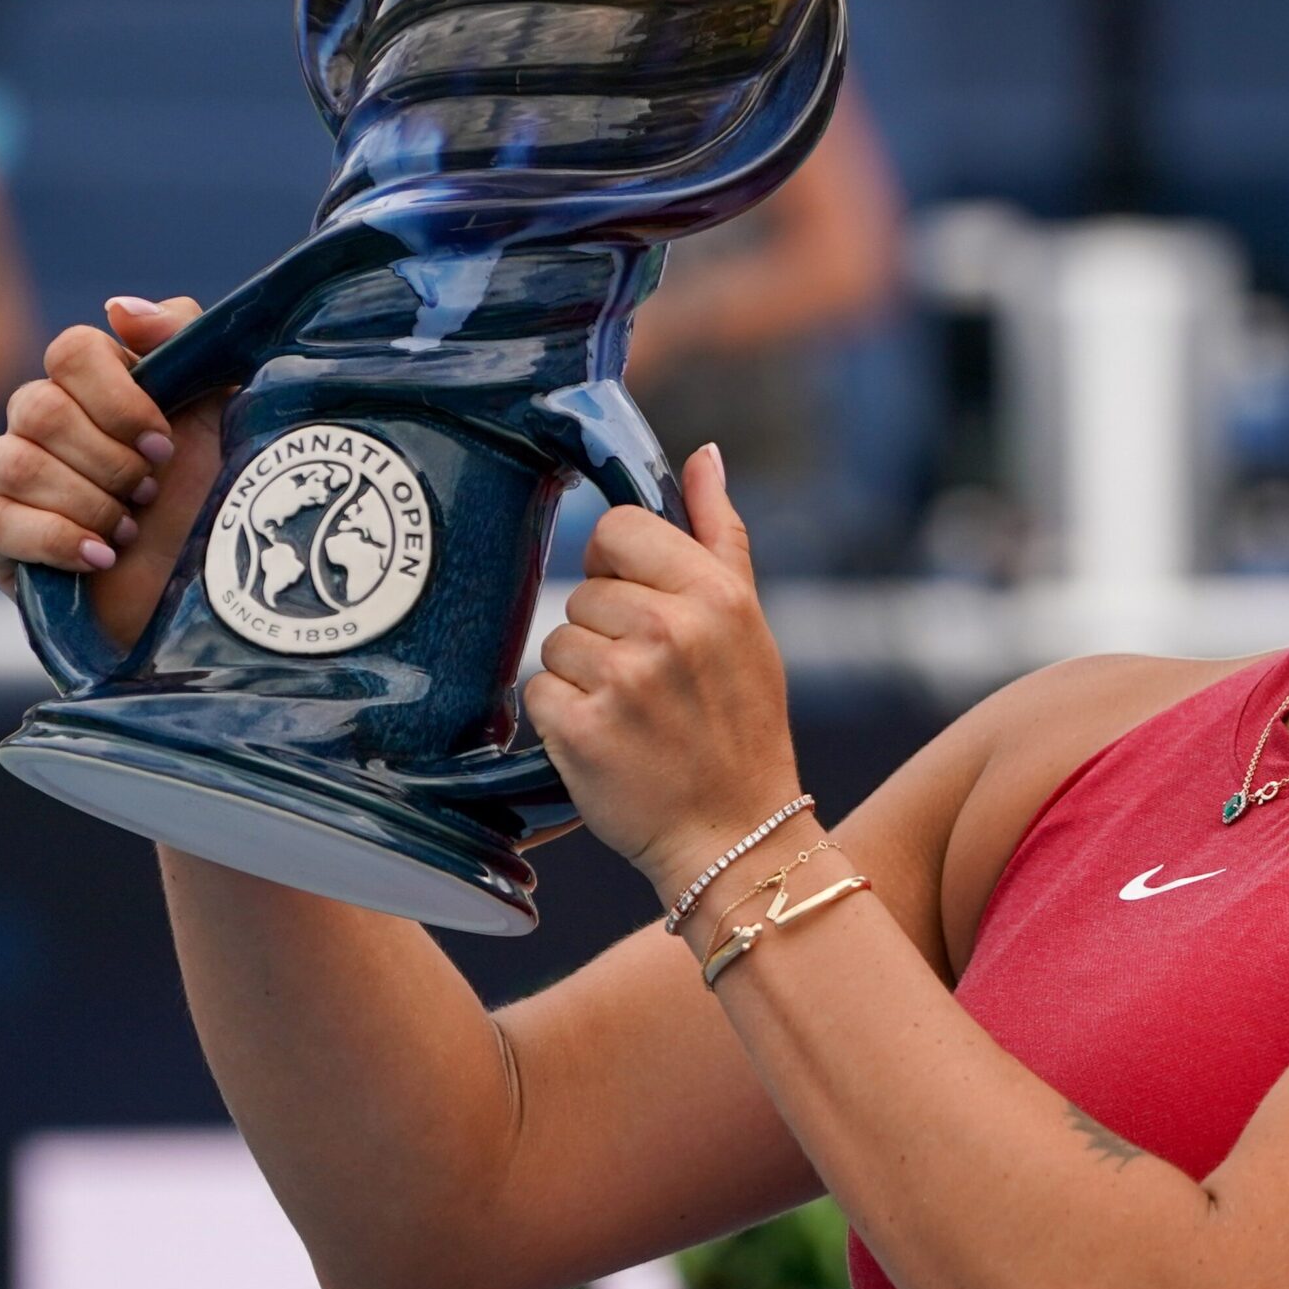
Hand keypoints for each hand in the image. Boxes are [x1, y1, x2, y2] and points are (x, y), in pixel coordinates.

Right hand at [0, 296, 225, 648]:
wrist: (209, 594)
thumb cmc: (217, 496)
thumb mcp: (224, 411)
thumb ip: (183, 341)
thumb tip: (118, 309)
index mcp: (96, 386)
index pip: (72, 350)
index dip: (119, 397)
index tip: (165, 442)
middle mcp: (43, 423)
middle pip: (39, 408)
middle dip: (109, 460)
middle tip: (152, 494)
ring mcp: (10, 479)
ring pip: (11, 462)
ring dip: (87, 501)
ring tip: (131, 530)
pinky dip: (54, 538)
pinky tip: (101, 558)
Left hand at [525, 444, 804, 899]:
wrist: (736, 833)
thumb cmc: (741, 724)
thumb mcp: (749, 623)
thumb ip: (720, 533)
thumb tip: (704, 455)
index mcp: (717, 593)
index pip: (619, 529)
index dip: (616, 565)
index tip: (638, 605)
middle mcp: (672, 628)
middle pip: (583, 589)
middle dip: (603, 630)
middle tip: (646, 680)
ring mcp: (624, 679)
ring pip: (557, 640)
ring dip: (580, 676)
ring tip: (627, 713)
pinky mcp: (582, 729)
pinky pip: (538, 692)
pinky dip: (559, 718)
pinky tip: (603, 740)